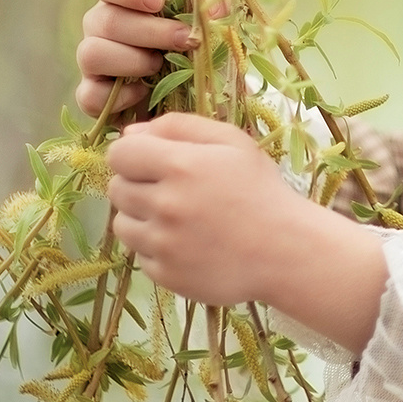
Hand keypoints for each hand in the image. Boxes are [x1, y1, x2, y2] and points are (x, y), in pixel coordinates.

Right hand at [75, 0, 210, 117]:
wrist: (182, 93)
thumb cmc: (189, 45)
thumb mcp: (203, 22)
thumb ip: (209, 8)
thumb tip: (215, 10)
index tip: (158, 0)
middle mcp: (99, 24)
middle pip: (104, 19)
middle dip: (149, 31)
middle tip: (184, 40)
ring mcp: (91, 58)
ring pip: (91, 53)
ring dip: (133, 60)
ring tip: (160, 65)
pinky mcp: (90, 93)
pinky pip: (91, 94)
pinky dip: (120, 95)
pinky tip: (144, 91)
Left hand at [108, 112, 387, 347]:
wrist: (285, 250)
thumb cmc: (260, 189)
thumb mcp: (231, 142)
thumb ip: (179, 126)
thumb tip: (129, 132)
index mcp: (180, 165)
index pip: (119, 153)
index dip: (133, 153)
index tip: (153, 160)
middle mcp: (164, 205)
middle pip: (116, 188)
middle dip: (137, 184)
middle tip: (173, 190)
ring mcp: (162, 244)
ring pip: (121, 223)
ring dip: (141, 217)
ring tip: (178, 218)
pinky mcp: (164, 274)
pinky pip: (139, 255)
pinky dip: (156, 248)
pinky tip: (187, 243)